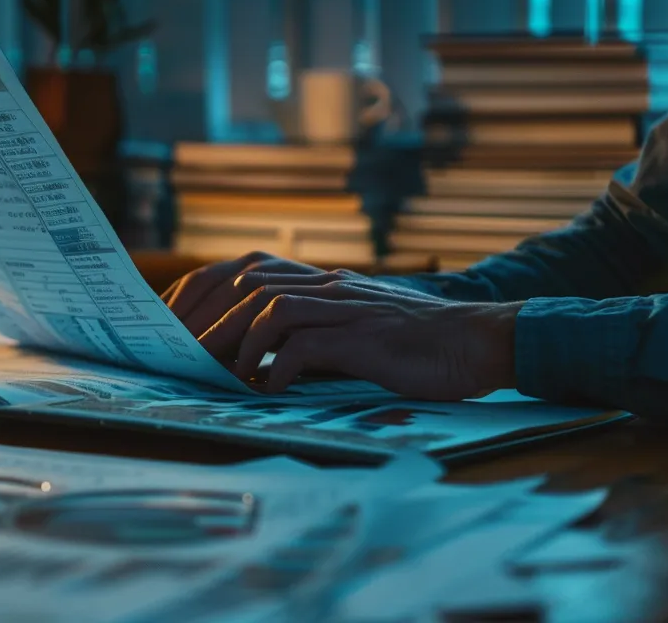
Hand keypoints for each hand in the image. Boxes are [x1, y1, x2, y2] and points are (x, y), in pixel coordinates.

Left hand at [199, 278, 520, 400]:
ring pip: (272, 310)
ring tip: (231, 376)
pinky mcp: (364, 338)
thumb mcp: (358, 332)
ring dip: (242, 345)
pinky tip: (273, 388)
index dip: (214, 302)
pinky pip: (307, 344)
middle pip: (251, 291)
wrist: (479, 341)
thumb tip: (265, 362)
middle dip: (215, 325)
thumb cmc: (420, 347)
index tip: (188, 333)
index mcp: (327, 286)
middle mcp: (331, 289)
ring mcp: (347, 310)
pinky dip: (280, 367)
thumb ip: (317, 335)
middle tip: (192, 360)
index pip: (252, 278)